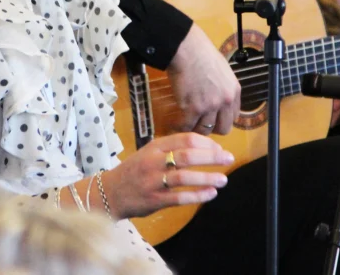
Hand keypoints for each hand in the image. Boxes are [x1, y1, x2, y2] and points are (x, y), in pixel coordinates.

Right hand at [99, 133, 232, 219]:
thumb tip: (204, 147)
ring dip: (207, 177)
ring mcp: (153, 181)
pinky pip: (179, 197)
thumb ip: (171, 149)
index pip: (185, 139)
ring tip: (223, 180)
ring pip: (184, 177)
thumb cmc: (134, 171)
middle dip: (212, 157)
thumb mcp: (149, 152)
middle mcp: (154, 161)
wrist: (110, 192)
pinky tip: (211, 194)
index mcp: (155, 146)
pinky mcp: (154, 199)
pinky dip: (197, 195)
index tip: (219, 148)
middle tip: (229, 159)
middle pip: (187, 155)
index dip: (206, 142)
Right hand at [166, 23, 240, 134]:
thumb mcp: (222, 69)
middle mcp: (225, 101)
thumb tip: (216, 94)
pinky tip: (175, 124)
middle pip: (223, 128)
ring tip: (186, 125)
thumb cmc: (201, 52)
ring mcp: (209, 106)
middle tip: (200, 124)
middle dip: (211, 128)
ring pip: (204, 129)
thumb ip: (222, 86)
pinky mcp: (192, 108)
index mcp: (234, 91)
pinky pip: (187, 126)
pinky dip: (180, 126)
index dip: (222, 119)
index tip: (213, 119)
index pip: (234, 117)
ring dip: (194, 128)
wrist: (186, 49)